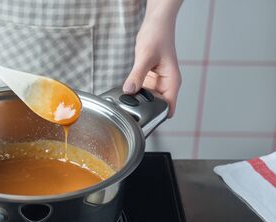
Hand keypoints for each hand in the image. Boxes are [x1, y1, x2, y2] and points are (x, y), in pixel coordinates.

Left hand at [123, 2, 181, 116]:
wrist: (155, 24)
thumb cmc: (158, 36)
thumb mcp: (146, 56)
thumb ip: (137, 75)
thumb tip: (129, 90)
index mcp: (172, 82)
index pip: (169, 108)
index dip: (158, 117)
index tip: (145, 122)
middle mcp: (165, 84)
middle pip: (156, 107)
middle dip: (144, 110)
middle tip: (129, 110)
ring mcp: (156, 82)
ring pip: (147, 100)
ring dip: (137, 101)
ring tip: (126, 101)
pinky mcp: (148, 78)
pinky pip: (140, 91)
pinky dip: (133, 93)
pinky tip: (126, 91)